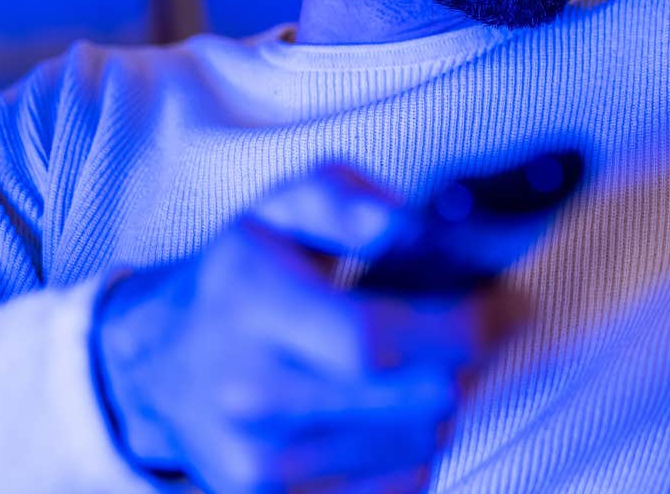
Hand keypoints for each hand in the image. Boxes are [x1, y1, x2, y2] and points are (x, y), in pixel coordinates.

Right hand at [93, 164, 517, 493]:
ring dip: (444, 402)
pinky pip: (398, 487)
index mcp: (252, 307)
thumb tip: (417, 228)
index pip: (379, 339)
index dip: (467, 326)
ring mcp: (262, 464)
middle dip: (469, 360)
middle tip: (473, 327)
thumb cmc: (242, 276)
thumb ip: (354, 203)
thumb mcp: (287, 207)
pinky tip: (389, 409)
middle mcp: (251, 394)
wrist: (158, 364)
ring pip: (419, 446)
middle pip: (417, 401)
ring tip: (421, 365)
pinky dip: (414, 448)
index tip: (511, 304)